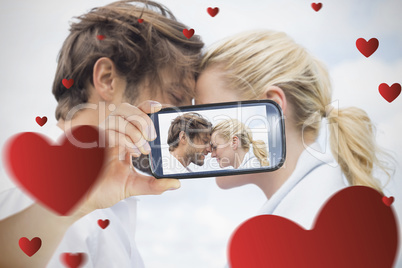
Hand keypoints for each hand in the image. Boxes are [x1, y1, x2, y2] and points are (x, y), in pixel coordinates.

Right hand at [72, 100, 179, 216]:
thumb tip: (176, 184)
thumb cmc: (103, 190)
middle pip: (126, 108)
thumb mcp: (134, 186)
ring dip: (135, 131)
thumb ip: (154, 184)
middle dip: (143, 118)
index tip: (159, 107)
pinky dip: (123, 139)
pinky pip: (107, 130)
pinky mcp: (90, 141)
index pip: (134, 114)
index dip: (146, 106)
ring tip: (143, 150)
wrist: (81, 200)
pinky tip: (130, 152)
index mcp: (122, 138)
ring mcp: (99, 136)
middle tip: (152, 137)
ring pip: (118, 117)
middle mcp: (111, 133)